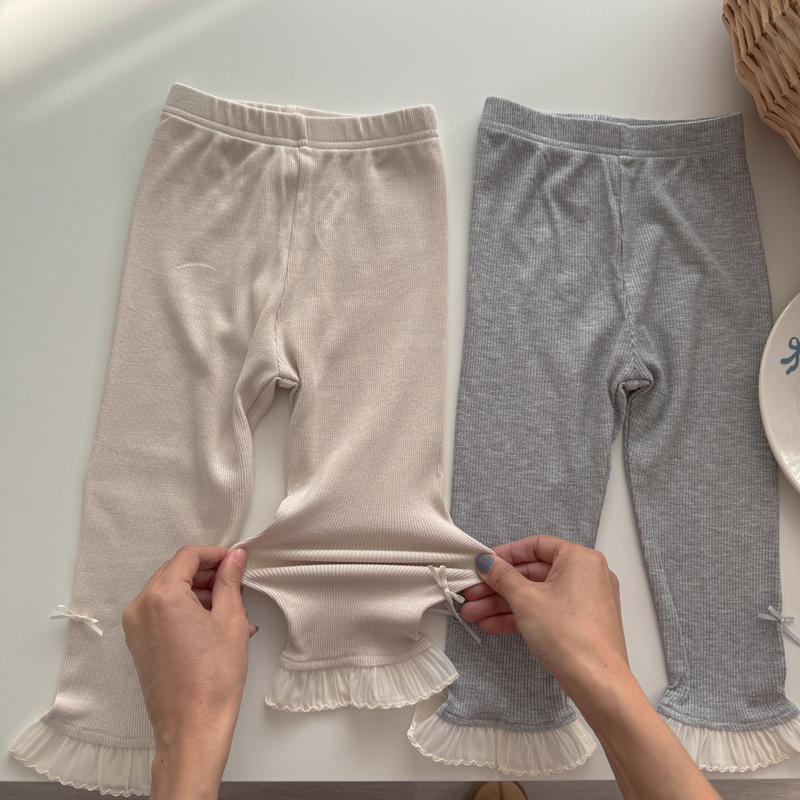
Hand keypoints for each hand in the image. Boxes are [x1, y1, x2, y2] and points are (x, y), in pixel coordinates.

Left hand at [122, 546, 254, 799]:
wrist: (193, 727)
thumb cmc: (214, 677)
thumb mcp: (230, 619)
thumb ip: (229, 581)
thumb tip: (234, 557)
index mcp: (162, 595)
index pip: (188, 557)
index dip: (215, 554)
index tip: (235, 560)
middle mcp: (141, 607)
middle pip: (175, 572)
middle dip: (206, 573)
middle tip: (235, 581)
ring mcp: (136, 628)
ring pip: (169, 593)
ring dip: (198, 593)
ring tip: (232, 609)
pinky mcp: (139, 645)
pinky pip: (162, 614)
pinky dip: (186, 611)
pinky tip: (215, 625)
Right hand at [462, 536, 721, 799]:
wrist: (597, 683)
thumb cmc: (566, 633)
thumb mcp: (526, 599)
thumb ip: (501, 576)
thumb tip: (485, 561)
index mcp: (579, 558)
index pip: (536, 546)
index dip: (505, 554)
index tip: (483, 564)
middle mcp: (586, 575)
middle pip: (532, 573)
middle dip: (497, 586)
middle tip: (470, 593)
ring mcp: (584, 601)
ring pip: (536, 595)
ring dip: (502, 604)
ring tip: (472, 614)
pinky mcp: (580, 624)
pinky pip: (546, 612)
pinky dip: (520, 616)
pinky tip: (491, 625)